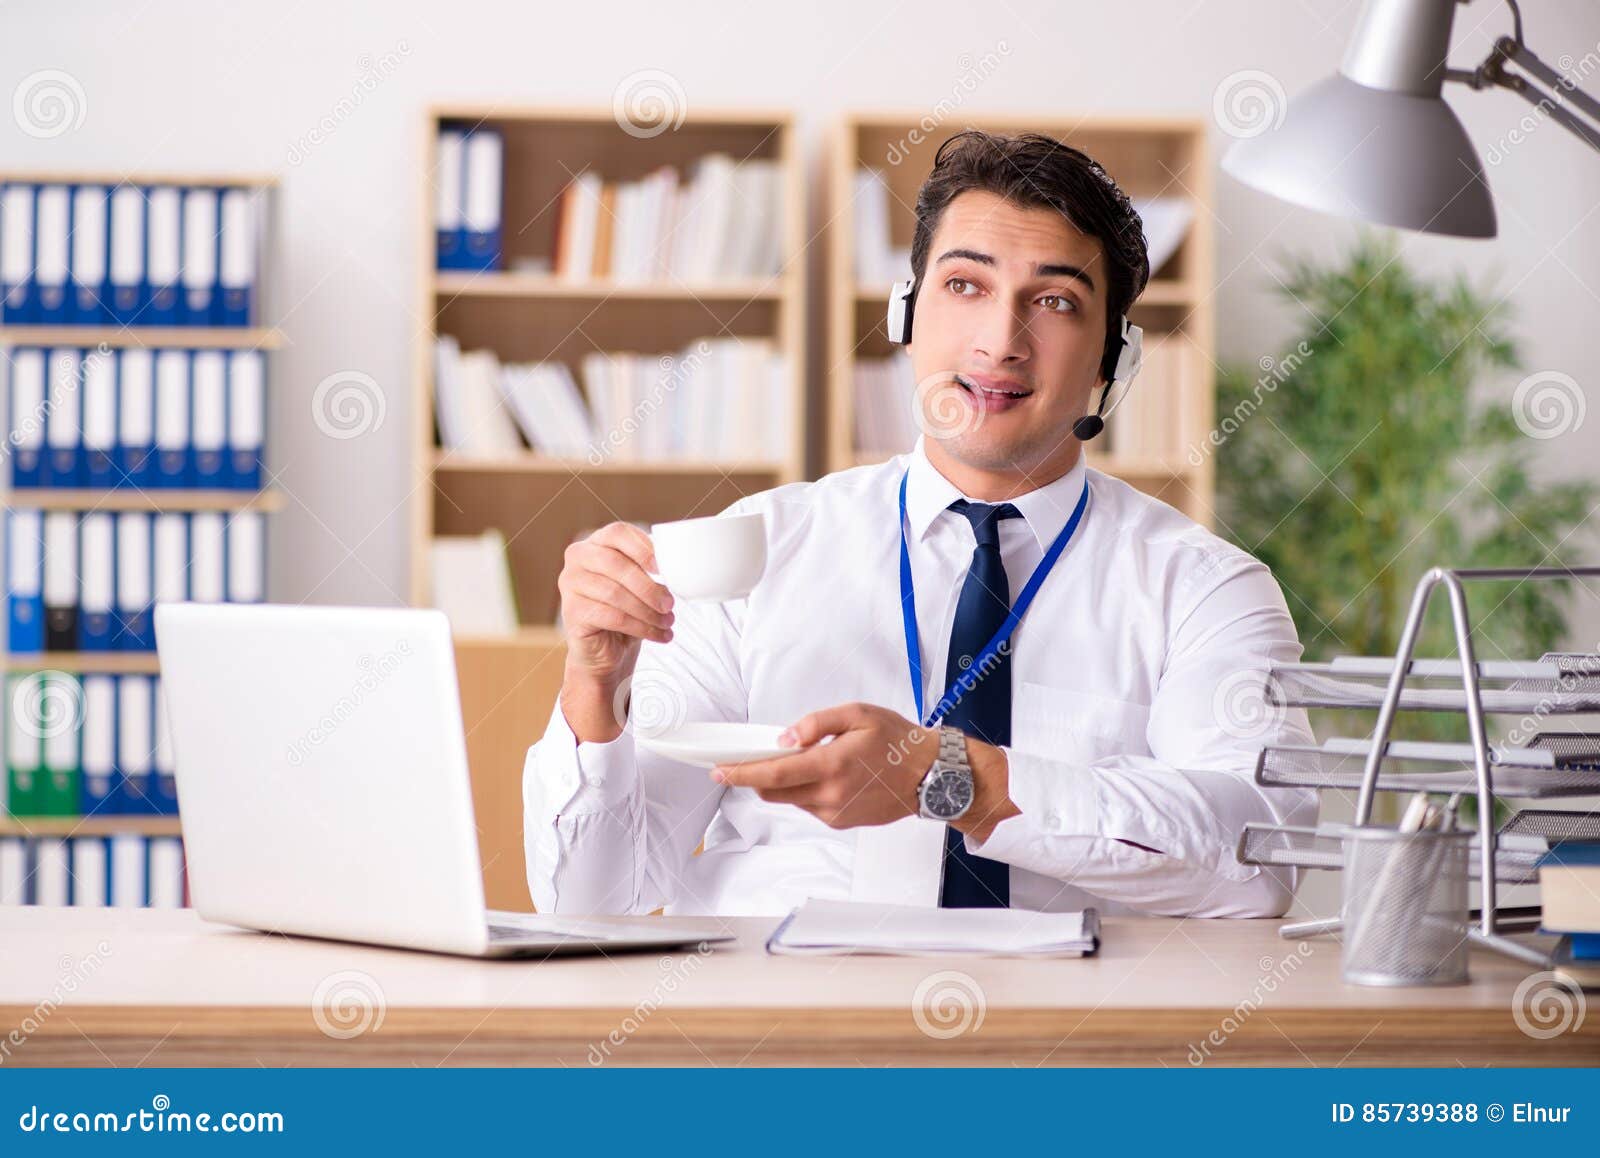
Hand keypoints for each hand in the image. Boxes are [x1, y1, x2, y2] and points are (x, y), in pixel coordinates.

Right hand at [556, 522, 674, 741]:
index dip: (644, 548)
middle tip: (670, 604)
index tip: (664, 569)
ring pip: (615, 593)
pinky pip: (612, 616)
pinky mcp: (572, 612)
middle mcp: (578, 559)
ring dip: (648, 611)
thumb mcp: (640, 586)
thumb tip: (678, 568)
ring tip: (668, 622)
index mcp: (595, 543)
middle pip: (616, 563)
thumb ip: (650, 570)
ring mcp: (570, 584)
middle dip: (649, 586)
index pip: (618, 532)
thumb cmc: (626, 611)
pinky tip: (658, 635)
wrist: (604, 652)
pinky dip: (640, 627)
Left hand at [711, 703, 941, 829]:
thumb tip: (785, 739)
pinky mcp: (842, 821)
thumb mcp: (857, 714)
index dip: (740, 773)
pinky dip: (806, 791)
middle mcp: (829, 795)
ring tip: (805, 760)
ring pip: (791, 800)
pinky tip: (827, 775)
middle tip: (750, 760)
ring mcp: (835, 812)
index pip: (772, 775)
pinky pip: (810, 807)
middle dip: (757, 778)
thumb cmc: (898, 741)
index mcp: (830, 765)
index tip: (718, 769)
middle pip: (773, 793)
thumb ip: (816, 723)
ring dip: (785, 783)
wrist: (932, 776)